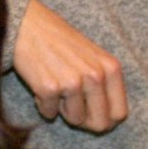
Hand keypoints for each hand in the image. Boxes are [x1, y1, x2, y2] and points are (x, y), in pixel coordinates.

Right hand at [11, 0, 127, 132]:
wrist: (28, 25)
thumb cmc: (60, 42)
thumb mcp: (93, 57)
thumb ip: (104, 84)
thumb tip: (108, 121)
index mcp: (111, 68)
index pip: (119, 113)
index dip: (106, 120)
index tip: (92, 116)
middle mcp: (95, 75)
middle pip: (100, 123)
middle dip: (85, 120)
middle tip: (71, 106)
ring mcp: (72, 82)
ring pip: (74, 120)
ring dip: (62, 109)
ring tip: (55, 86)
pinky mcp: (49, 88)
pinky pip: (49, 113)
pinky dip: (43, 104)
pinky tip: (40, 83)